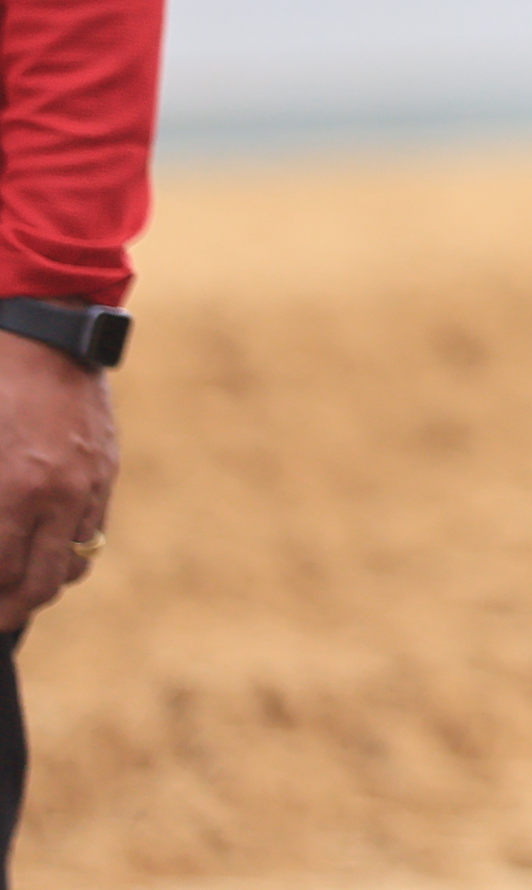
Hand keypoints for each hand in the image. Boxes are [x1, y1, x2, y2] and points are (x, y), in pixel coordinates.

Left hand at [0, 333, 114, 632]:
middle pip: (41, 582)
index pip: (1, 574)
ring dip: (45, 584)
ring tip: (19, 586)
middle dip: (12, 609)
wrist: (47, 335)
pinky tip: (45, 548)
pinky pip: (94, 531)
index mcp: (13, 490)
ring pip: (74, 565)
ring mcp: (89, 483)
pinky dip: (70, 551)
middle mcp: (57, 494)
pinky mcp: (107, 469)